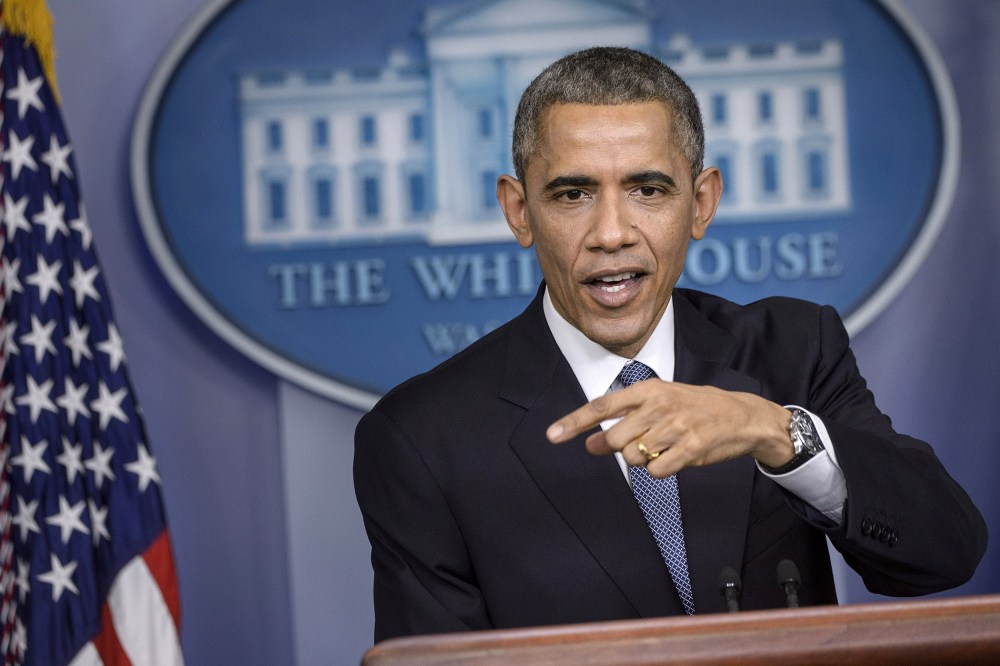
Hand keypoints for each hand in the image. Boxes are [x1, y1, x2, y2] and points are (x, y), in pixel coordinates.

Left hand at [546, 379, 794, 477]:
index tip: (552, 435)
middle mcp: (660, 405)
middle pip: (616, 439)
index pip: (602, 406)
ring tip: (666, 446)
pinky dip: (660, 470)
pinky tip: (676, 457)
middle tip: (644, 442)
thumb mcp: (658, 406)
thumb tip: (589, 443)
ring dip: (644, 459)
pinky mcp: (691, 448)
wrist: (742, 416)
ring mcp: (676, 426)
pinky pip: (656, 471)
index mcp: (649, 389)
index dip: (575, 421)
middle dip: (622, 449)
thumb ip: (623, 422)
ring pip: (635, 457)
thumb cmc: (694, 409)